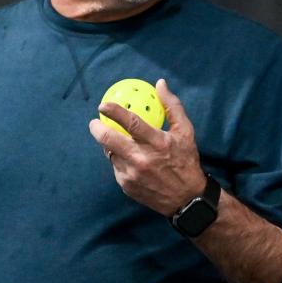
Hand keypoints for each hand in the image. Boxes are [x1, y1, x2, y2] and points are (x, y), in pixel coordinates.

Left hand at [88, 78, 206, 215]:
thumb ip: (172, 106)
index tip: (103, 105)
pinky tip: (127, 159)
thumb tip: (160, 83)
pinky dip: (119, 160)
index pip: (131, 122)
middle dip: (97, 128)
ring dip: (110, 145)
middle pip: (109, 140)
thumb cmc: (186, 160)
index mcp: (157, 143)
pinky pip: (116, 167)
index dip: (114, 111)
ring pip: (110, 153)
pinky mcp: (126, 186)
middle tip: (94, 123)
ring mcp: (132, 174)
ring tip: (114, 141)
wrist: (186, 199)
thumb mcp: (186, 132)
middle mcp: (142, 158)